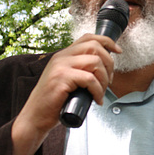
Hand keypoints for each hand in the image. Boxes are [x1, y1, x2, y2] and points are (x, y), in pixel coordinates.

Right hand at [11, 34, 121, 154]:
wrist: (35, 117)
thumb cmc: (53, 102)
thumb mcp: (67, 80)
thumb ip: (80, 70)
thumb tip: (104, 69)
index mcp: (64, 55)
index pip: (88, 38)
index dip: (107, 41)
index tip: (118, 51)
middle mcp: (61, 57)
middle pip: (95, 47)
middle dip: (109, 63)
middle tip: (109, 80)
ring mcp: (60, 66)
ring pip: (95, 62)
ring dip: (104, 79)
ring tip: (101, 92)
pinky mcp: (61, 78)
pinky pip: (90, 79)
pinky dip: (98, 90)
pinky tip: (96, 99)